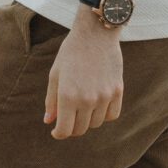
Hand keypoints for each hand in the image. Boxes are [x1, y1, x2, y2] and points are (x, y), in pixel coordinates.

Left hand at [45, 14, 123, 139]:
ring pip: (96, 123)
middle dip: (71, 127)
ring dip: (87, 120)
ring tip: (82, 106)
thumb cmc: (71, 52)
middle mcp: (87, 99)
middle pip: (80, 129)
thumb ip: (51, 100)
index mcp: (68, 96)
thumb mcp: (55, 74)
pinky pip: (111, 115)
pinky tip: (97, 105)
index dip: (59, 134)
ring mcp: (104, 96)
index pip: (65, 130)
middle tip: (68, 118)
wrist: (96, 34)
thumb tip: (49, 122)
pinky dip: (104, 115)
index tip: (56, 131)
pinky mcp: (118, 91)